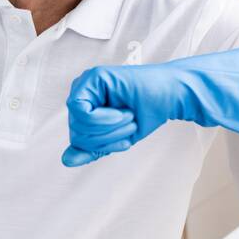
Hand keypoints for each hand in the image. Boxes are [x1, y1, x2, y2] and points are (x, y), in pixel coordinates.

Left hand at [62, 47, 238, 166]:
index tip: (125, 139)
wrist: (172, 95)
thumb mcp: (119, 138)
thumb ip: (93, 149)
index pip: (78, 138)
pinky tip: (122, 112)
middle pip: (76, 132)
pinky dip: (104, 119)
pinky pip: (82, 111)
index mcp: (87, 108)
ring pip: (79, 124)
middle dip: (107, 137)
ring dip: (110, 128)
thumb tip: (66, 161)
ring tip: (129, 116)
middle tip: (130, 124)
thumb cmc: (148, 113)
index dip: (101, 145)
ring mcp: (86, 84)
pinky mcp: (93, 77)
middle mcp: (83, 93)